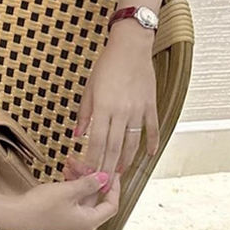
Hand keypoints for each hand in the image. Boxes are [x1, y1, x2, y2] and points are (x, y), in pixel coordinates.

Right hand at [0, 171, 119, 229]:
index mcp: (89, 221)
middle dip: (92, 178)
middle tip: (88, 163)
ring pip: (83, 196)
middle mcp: (82, 223)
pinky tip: (66, 172)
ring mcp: (70, 220)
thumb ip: (90, 184)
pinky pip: (72, 198)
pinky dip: (72, 185)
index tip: (112, 173)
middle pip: (96, 199)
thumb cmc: (41, 207)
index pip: (111, 205)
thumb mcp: (70, 190)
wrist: (17, 215)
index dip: (114, 188)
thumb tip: (105, 178)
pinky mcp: (60, 215)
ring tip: (72, 164)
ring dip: (80, 179)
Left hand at [74, 31, 159, 190]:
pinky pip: (151, 129)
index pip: (96, 143)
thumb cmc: (107, 65)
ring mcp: (137, 110)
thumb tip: (77, 134)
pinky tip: (149, 155)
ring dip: (126, 160)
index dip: (92, 161)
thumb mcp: (89, 89)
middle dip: (107, 168)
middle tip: (103, 183)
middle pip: (113, 148)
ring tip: (120, 172)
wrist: (131, 46)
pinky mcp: (150, 105)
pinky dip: (151, 143)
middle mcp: (121, 112)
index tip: (88, 175)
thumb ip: (84, 114)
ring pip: (132, 142)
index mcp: (103, 108)